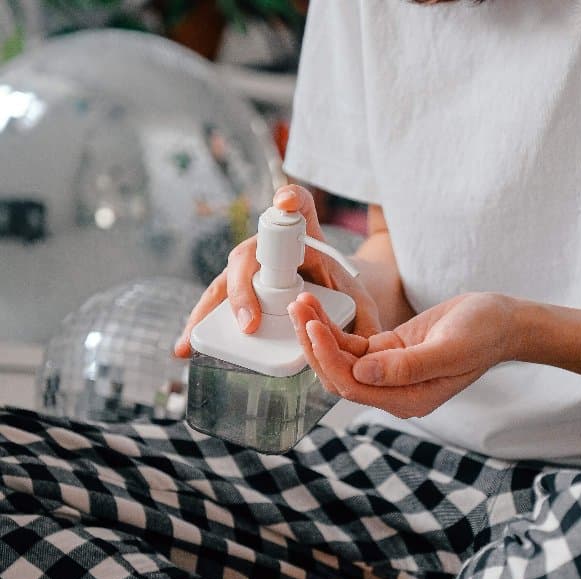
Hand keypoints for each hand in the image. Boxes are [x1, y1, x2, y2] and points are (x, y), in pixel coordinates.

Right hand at [174, 184, 379, 357]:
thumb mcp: (362, 300)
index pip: (300, 206)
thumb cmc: (343, 293)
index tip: (286, 203)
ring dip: (207, 312)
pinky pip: (215, 305)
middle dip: (243, 290)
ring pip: (224, 283)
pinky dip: (201, 325)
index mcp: (305, 235)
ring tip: (194, 340)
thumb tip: (368, 340)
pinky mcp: (236, 292)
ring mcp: (248, 269)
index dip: (292, 202)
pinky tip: (186, 348)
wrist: (330, 297)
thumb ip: (367, 317)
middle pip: (248, 256)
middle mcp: (269, 247)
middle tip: (249, 322)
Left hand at [289, 291, 516, 417]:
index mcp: (409, 400)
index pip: (355, 386)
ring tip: (302, 301)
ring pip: (341, 360)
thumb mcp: (449, 348)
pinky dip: (333, 328)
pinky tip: (319, 307)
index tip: (314, 326)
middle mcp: (394, 392)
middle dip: (315, 345)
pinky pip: (351, 346)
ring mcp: (388, 373)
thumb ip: (407, 366)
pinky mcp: (386, 353)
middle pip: (339, 376)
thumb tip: (363, 373)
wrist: (501, 321)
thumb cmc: (483, 333)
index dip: (330, 358)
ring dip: (319, 333)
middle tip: (298, 308)